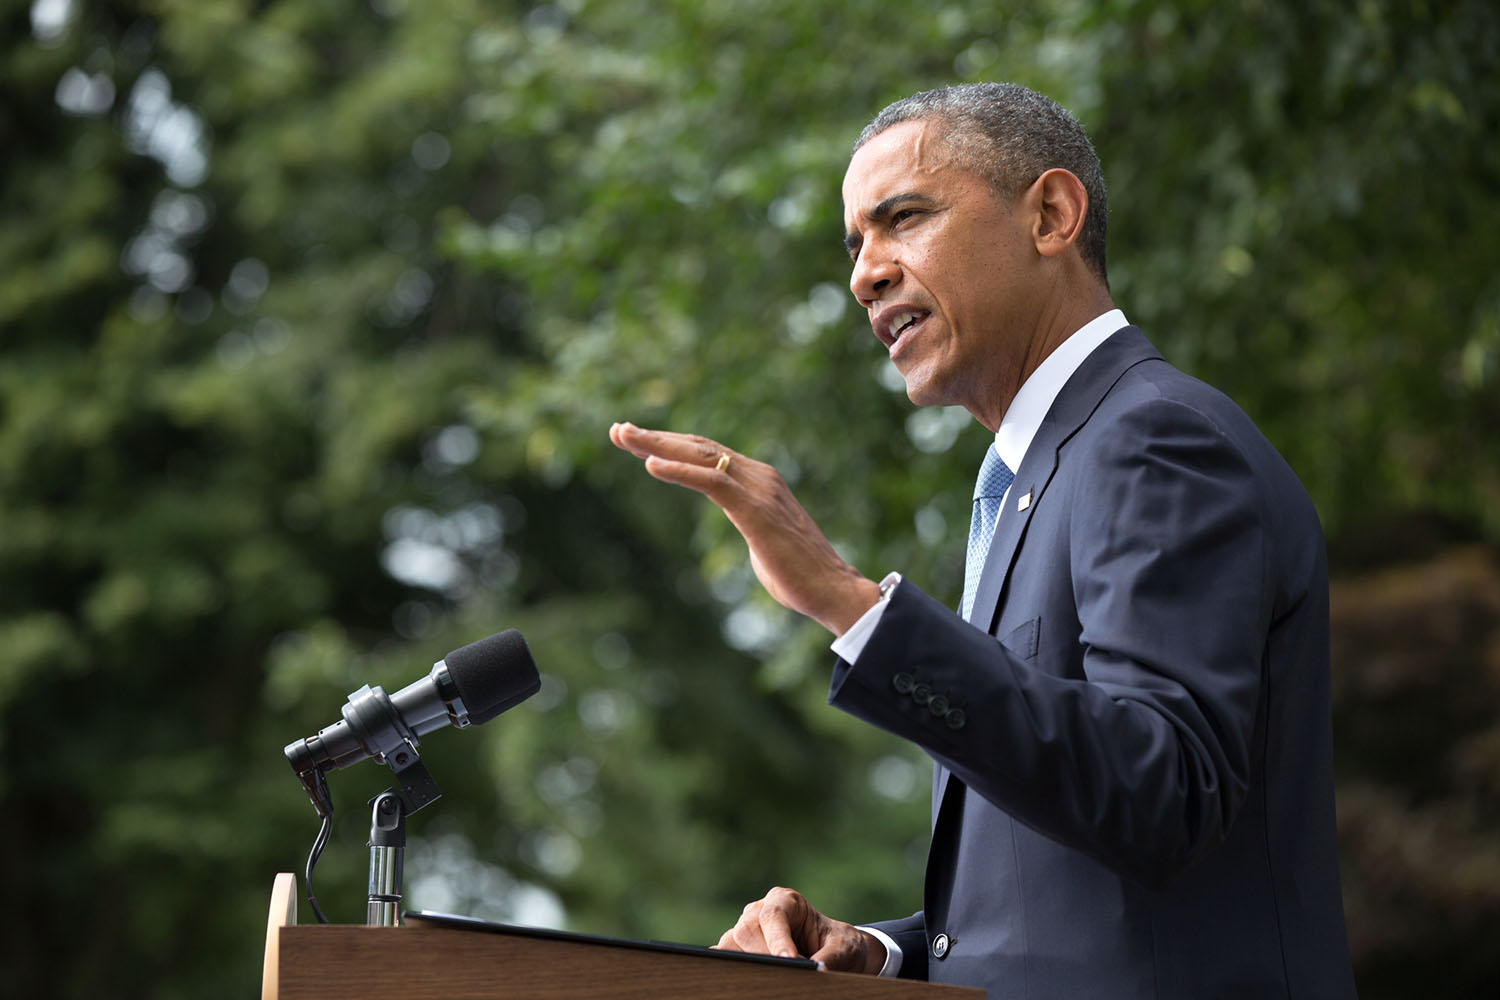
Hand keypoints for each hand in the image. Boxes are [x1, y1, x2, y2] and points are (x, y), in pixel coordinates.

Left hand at [608, 423, 881, 634]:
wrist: (832, 589)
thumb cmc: (798, 574)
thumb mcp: (762, 540)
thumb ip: (747, 523)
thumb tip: (744, 529)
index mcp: (759, 481)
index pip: (707, 452)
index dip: (670, 444)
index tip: (635, 440)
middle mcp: (758, 476)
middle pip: (697, 446)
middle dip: (655, 437)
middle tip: (618, 429)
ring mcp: (758, 489)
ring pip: (700, 456)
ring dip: (657, 445)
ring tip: (623, 436)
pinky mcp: (755, 509)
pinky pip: (710, 481)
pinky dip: (678, 471)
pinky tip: (649, 465)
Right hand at [715, 886, 885, 973]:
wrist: (833, 952)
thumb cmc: (838, 945)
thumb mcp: (842, 949)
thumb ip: (829, 957)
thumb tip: (817, 970)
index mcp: (786, 900)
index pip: (773, 916)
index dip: (778, 940)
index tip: (790, 962)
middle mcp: (759, 911)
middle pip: (747, 931)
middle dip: (765, 957)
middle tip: (787, 975)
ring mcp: (744, 930)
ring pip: (731, 946)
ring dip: (750, 965)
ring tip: (774, 979)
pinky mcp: (736, 950)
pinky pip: (725, 959)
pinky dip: (733, 970)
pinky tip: (748, 980)